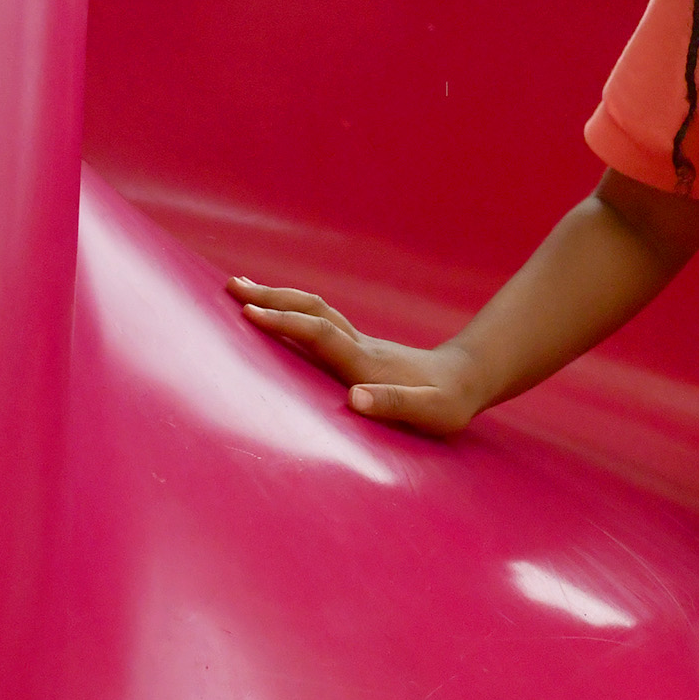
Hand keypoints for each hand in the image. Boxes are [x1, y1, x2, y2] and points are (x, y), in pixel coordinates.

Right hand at [226, 276, 486, 434]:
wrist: (468, 379)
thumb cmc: (448, 404)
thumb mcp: (430, 413)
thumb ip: (395, 404)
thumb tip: (353, 399)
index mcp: (366, 363)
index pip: (320, 336)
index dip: (286, 323)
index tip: (250, 313)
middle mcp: (358, 347)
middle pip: (311, 312)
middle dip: (271, 297)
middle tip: (231, 286)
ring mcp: (358, 344)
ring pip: (313, 312)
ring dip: (278, 298)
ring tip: (242, 288)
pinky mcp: (358, 348)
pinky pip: (317, 322)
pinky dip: (291, 311)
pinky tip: (277, 311)